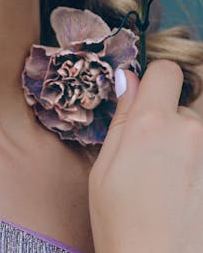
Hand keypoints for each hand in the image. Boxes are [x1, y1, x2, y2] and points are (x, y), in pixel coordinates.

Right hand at [89, 59, 202, 252]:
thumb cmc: (123, 226)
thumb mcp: (105, 168)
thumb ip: (123, 118)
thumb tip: (128, 79)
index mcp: (153, 124)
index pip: (166, 70)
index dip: (155, 79)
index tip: (148, 95)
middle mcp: (191, 132)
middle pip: (190, 97)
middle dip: (176, 111)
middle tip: (160, 143)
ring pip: (201, 127)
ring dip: (189, 139)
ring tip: (172, 174)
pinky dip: (196, 161)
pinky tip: (184, 188)